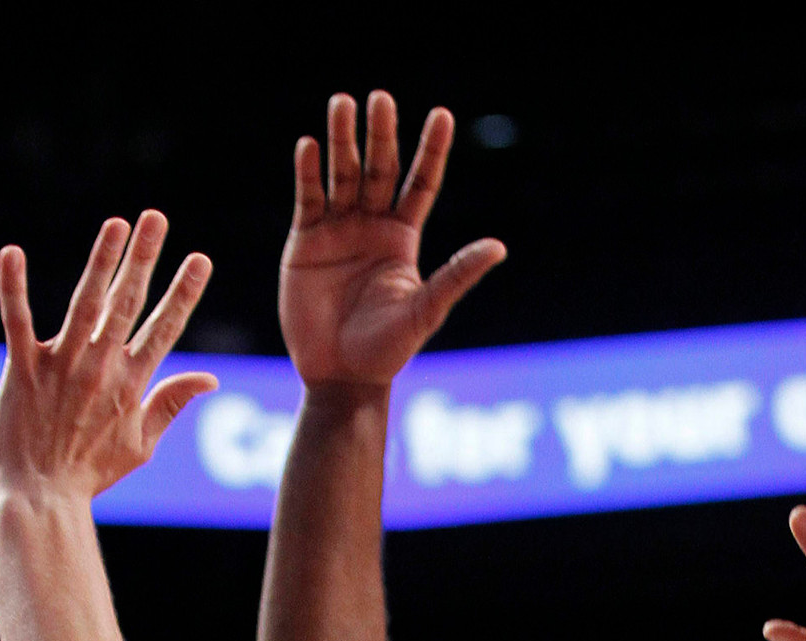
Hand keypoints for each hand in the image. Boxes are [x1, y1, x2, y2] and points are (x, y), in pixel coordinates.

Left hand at [0, 212, 214, 502]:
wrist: (42, 498)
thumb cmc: (91, 473)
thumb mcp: (141, 444)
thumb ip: (171, 404)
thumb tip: (209, 378)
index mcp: (130, 385)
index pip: (164, 329)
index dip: (183, 293)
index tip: (200, 259)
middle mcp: (100, 369)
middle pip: (128, 304)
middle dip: (144, 259)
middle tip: (156, 218)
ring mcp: (61, 366)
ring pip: (85, 303)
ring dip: (101, 260)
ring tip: (117, 223)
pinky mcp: (22, 369)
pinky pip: (17, 320)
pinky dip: (14, 286)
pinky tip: (12, 251)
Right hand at [280, 91, 504, 388]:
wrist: (340, 376)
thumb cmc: (387, 350)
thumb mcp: (426, 310)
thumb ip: (457, 275)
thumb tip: (499, 247)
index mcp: (404, 237)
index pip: (421, 183)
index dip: (431, 150)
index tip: (441, 114)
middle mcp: (372, 225)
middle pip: (379, 168)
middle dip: (380, 134)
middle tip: (379, 99)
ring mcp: (337, 229)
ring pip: (342, 174)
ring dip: (342, 140)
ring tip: (342, 103)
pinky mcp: (305, 241)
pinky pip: (308, 198)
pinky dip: (308, 172)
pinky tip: (310, 146)